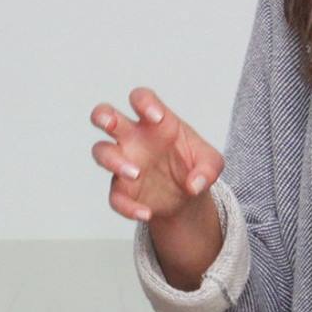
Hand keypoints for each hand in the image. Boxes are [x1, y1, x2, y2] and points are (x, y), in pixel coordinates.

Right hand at [87, 86, 222, 221]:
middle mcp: (133, 138)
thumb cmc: (192, 165)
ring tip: (136, 174)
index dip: (144, 102)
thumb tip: (196, 184)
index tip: (156, 117)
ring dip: (113, 160)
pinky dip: (127, 206)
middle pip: (105, 115)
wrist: (186, 197)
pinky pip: (115, 196)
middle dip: (103, 115)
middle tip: (110, 123)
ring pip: (101, 151)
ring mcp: (123, 161)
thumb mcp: (211, 163)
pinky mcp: (122, 189)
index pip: (141, 98)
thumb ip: (208, 169)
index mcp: (154, 122)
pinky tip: (145, 212)